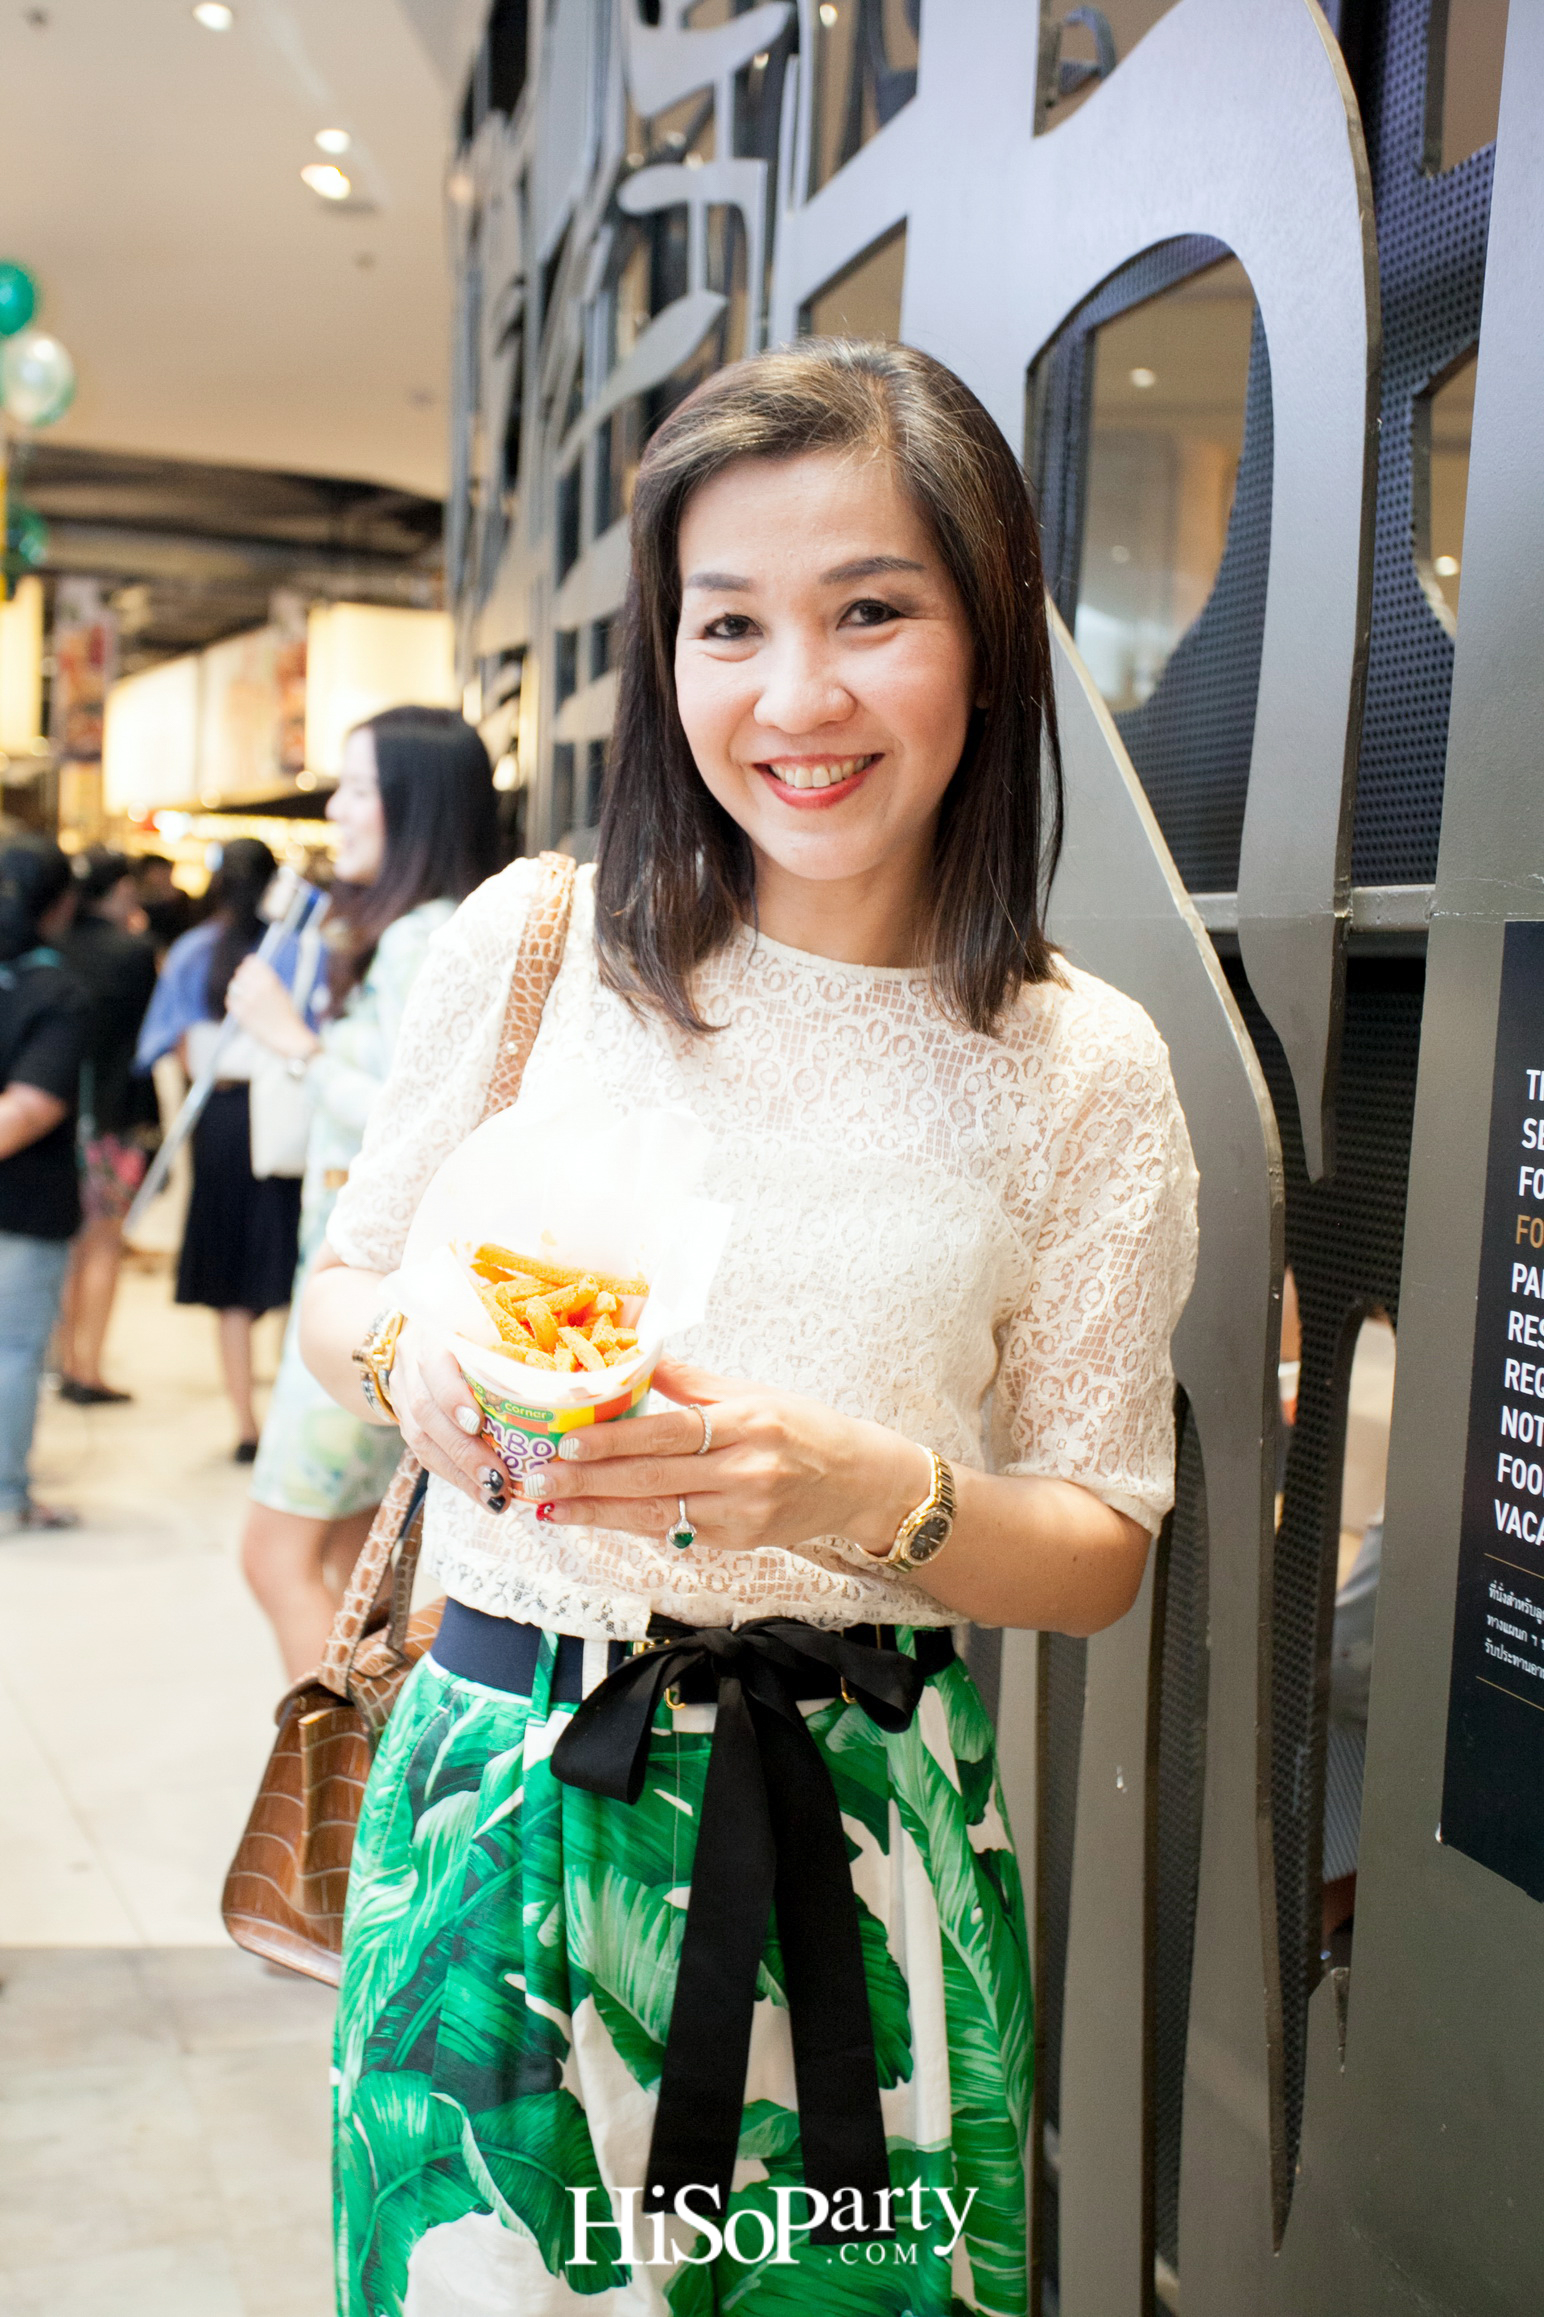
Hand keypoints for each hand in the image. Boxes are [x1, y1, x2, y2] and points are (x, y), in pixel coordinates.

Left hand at [226, 955, 319, 1060]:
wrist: (289, 1038)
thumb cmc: (288, 1017)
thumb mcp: (282, 993)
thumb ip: (267, 981)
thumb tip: (252, 970)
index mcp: (270, 981)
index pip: (252, 963)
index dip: (250, 965)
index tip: (249, 967)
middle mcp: (258, 988)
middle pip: (241, 973)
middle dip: (243, 976)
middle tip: (246, 982)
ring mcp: (248, 1001)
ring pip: (234, 986)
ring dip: (238, 988)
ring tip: (244, 995)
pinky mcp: (241, 1014)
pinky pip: (231, 1001)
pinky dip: (234, 1001)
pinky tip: (241, 1005)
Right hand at [388, 1320, 513, 1519]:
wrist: (423, 1332)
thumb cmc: (476, 1324)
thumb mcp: (491, 1321)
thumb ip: (517, 1343)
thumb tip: (570, 1381)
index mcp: (435, 1332)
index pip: (434, 1365)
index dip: (451, 1397)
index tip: (476, 1424)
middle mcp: (412, 1363)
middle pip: (427, 1412)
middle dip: (464, 1450)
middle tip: (497, 1478)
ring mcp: (404, 1394)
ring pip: (423, 1440)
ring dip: (461, 1473)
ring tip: (495, 1496)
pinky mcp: (407, 1421)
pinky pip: (426, 1455)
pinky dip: (457, 1478)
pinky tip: (484, 1496)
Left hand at [521, 1357, 931, 1555]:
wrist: (858, 1480)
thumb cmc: (802, 1427)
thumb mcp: (753, 1393)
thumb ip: (692, 1383)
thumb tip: (636, 1358)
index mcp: (746, 1423)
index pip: (670, 1433)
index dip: (617, 1441)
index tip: (569, 1443)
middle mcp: (745, 1471)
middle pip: (654, 1480)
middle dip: (589, 1483)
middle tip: (538, 1481)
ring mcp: (743, 1512)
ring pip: (657, 1515)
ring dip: (597, 1514)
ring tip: (549, 1509)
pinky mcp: (741, 1542)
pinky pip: (676, 1532)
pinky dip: (633, 1524)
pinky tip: (594, 1517)